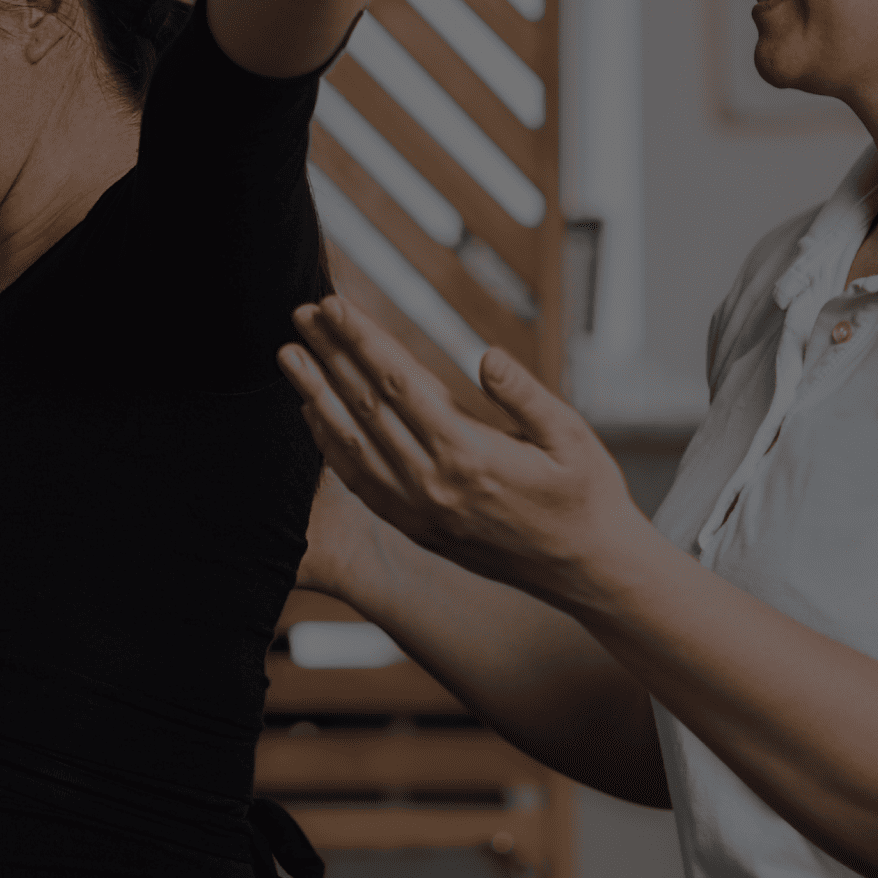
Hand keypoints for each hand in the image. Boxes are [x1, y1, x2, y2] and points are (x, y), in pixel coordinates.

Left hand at [278, 296, 648, 615]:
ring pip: (351, 445)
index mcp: (470, 455)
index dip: (363, 341)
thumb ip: (525, 395)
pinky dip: (330, 446)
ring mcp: (419, 512)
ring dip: (316, 397)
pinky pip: (360, 483)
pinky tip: (313, 415)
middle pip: (365, 408)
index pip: (400, 384)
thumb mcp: (571, 436)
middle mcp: (433, 485)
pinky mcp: (416, 529)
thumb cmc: (586, 495)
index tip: (335, 306)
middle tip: (302, 314)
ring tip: (290, 358)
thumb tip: (487, 356)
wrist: (587, 571)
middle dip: (330, 356)